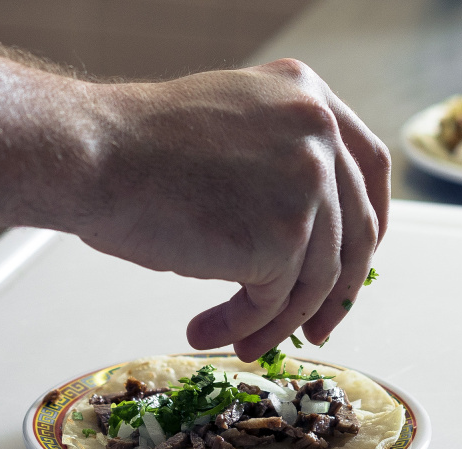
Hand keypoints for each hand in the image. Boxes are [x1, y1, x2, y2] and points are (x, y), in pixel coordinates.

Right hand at [72, 59, 390, 360]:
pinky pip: (274, 299)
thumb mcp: (233, 130)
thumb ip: (281, 164)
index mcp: (308, 95)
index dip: (371, 221)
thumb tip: (311, 237)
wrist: (90, 155)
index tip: (359, 259)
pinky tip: (210, 331)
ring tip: (241, 340)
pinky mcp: (282, 235)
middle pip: (356, 231)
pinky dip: (245, 324)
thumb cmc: (137, 148)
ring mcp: (307, 182)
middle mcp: (318, 132)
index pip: (370, 167)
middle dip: (337, 290)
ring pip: (316, 276)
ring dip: (279, 319)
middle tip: (317, 326)